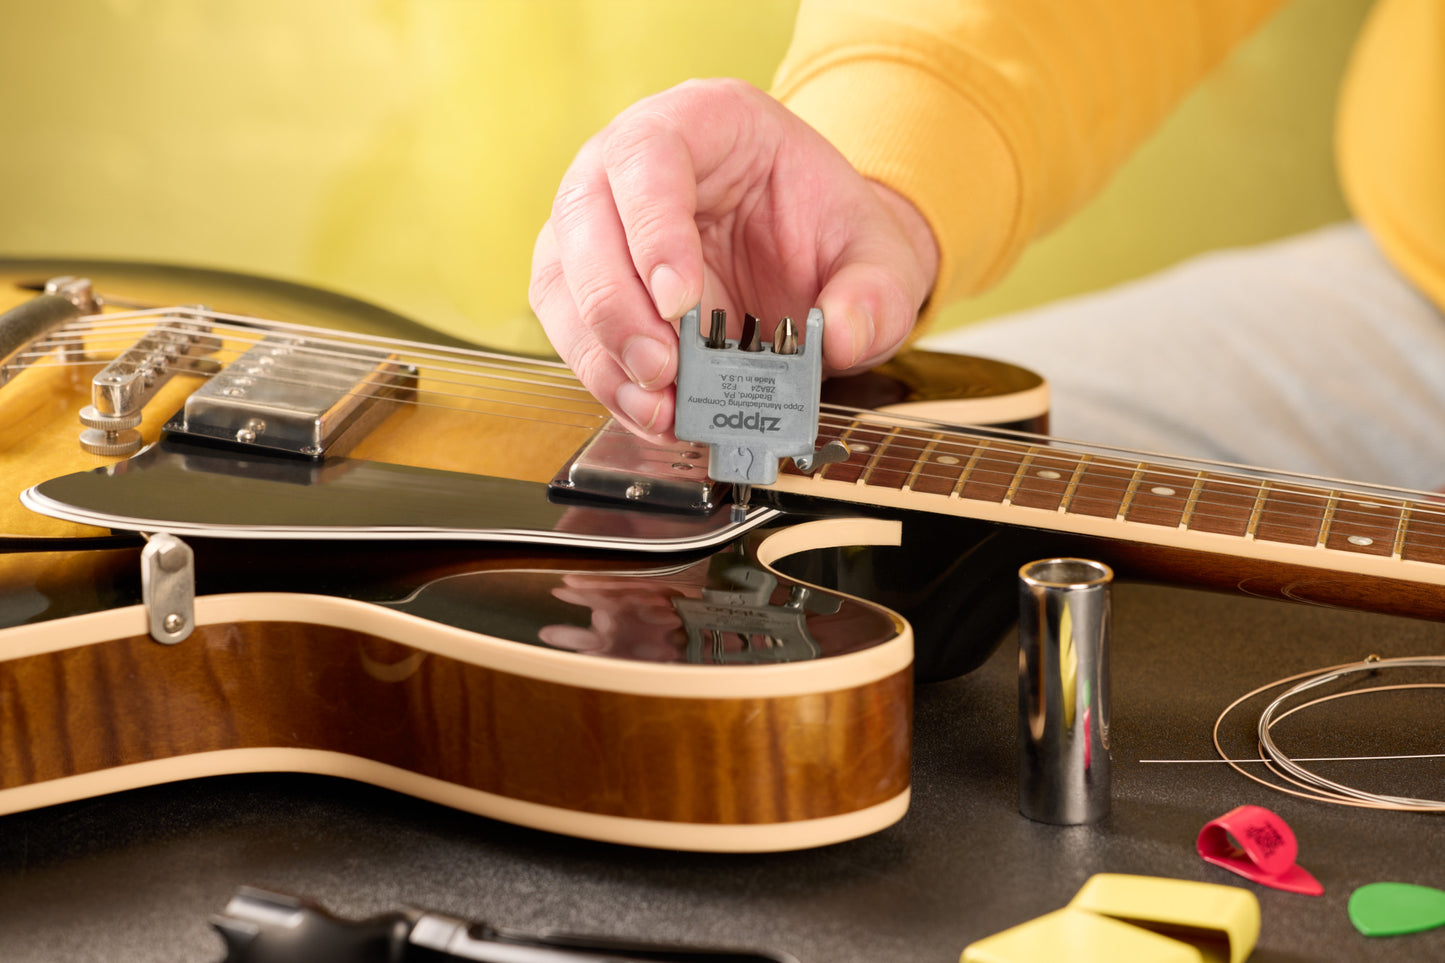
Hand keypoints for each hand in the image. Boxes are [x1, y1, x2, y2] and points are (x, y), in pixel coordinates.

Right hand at [529, 78, 938, 440]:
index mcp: (702, 121)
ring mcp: (595, 223)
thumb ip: (875, 293)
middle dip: (615, 306)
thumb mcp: (877, 256)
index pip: (648, 154)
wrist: (810, 258)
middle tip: (662, 369)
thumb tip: (842, 336)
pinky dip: (605, 380)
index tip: (679, 301)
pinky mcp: (584, 283)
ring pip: (561, 280)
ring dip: (601, 353)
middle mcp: (625, 162)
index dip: (653, 229)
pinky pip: (570, 331)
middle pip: (584, 217)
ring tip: (659, 406)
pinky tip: (651, 412)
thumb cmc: (825, 231)